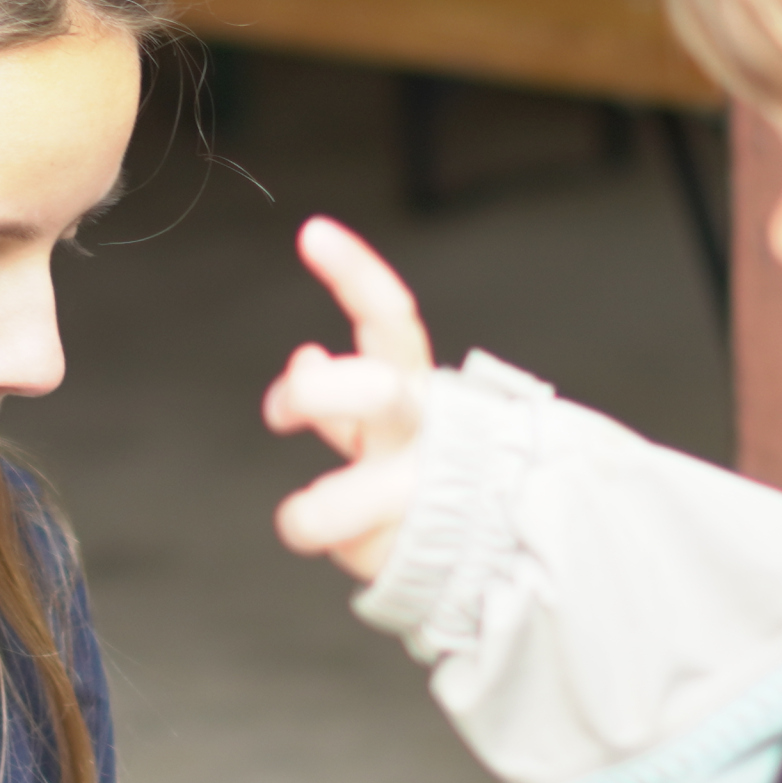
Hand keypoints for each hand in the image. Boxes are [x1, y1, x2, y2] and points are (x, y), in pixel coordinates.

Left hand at [262, 216, 435, 583]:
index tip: (312, 233)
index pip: (392, 319)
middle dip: (314, 392)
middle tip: (282, 411)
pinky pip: (340, 547)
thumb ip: (343, 393)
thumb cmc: (430, 472)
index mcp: (419, 391)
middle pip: (374, 392)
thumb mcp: (391, 421)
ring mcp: (416, 496)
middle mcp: (424, 434)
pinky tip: (377, 543)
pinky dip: (340, 544)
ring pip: (328, 507)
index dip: (355, 274)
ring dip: (306, 515)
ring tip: (305, 518)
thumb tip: (306, 358)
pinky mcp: (405, 550)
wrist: (499, 546)